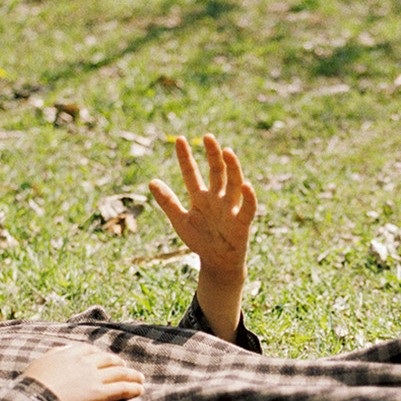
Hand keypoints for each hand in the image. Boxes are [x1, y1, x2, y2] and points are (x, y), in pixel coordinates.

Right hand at [22, 344, 143, 400]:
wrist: (35, 399)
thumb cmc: (32, 384)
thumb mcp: (40, 362)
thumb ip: (54, 354)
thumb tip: (63, 350)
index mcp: (70, 353)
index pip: (91, 350)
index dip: (101, 356)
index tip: (106, 360)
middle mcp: (85, 362)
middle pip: (109, 360)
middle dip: (120, 364)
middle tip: (126, 368)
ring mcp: (94, 377)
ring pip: (120, 372)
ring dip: (132, 375)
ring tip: (140, 379)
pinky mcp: (100, 393)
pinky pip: (122, 388)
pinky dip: (133, 388)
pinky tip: (140, 390)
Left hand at [149, 134, 256, 279]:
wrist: (217, 263)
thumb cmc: (200, 240)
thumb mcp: (180, 220)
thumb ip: (167, 201)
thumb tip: (151, 181)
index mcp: (201, 197)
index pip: (192, 173)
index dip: (185, 157)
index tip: (180, 140)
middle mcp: (217, 198)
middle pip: (216, 172)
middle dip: (213, 155)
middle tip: (208, 137)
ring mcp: (230, 208)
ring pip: (233, 183)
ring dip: (232, 168)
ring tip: (227, 151)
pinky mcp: (242, 222)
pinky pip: (247, 208)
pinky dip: (248, 198)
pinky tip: (246, 186)